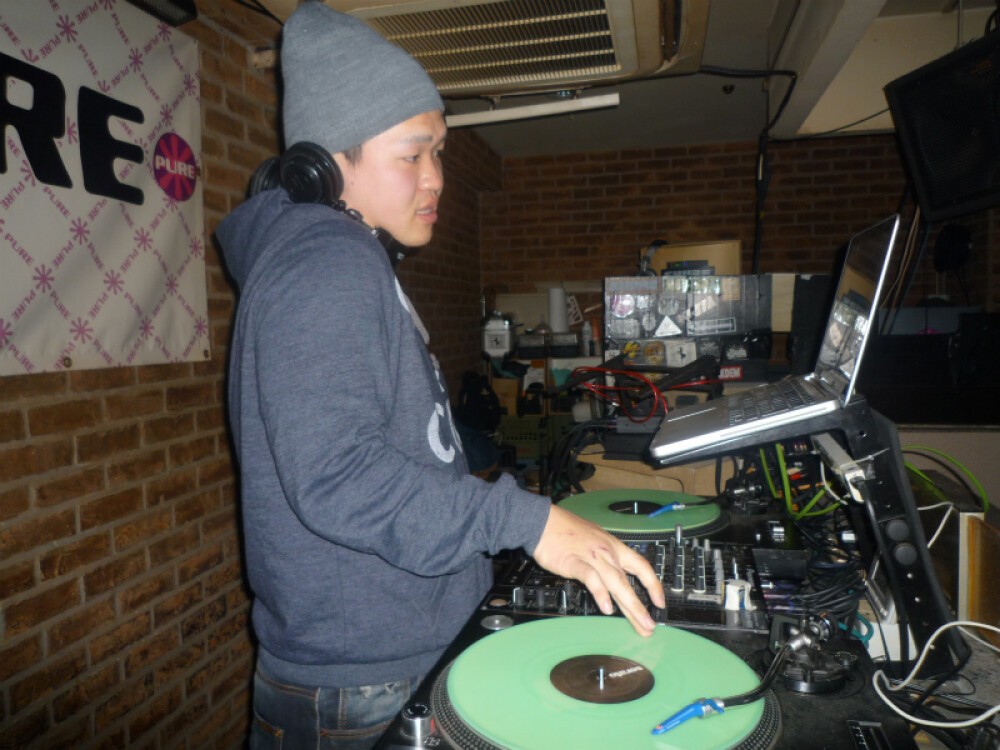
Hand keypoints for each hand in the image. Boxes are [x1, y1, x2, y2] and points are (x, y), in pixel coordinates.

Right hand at [531, 503, 665, 636]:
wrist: (542, 521)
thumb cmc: (566, 531)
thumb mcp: (594, 541)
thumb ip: (605, 559)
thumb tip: (614, 578)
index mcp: (614, 547)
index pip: (641, 565)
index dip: (653, 584)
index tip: (660, 602)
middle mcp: (607, 552)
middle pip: (630, 581)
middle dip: (642, 606)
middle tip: (650, 626)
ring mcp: (592, 557)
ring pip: (617, 582)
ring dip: (630, 604)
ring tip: (639, 623)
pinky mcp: (574, 563)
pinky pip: (591, 579)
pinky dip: (601, 593)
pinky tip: (607, 608)